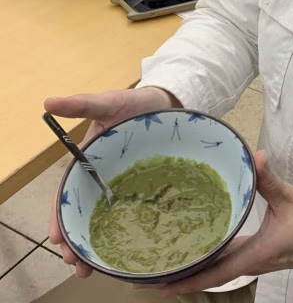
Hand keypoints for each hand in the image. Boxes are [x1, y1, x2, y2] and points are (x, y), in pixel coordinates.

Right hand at [44, 86, 180, 277]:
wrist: (167, 102)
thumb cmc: (134, 102)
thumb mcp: (108, 101)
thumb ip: (82, 104)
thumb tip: (49, 103)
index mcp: (89, 159)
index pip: (69, 192)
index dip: (61, 214)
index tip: (57, 238)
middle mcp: (103, 175)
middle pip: (86, 210)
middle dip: (78, 238)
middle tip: (77, 264)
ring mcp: (125, 181)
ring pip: (107, 215)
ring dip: (99, 240)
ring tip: (94, 268)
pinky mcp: (145, 184)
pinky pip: (135, 208)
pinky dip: (127, 227)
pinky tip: (128, 248)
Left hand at [160, 150, 292, 297]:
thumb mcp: (292, 198)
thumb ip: (270, 179)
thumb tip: (255, 155)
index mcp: (259, 253)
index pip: (217, 273)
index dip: (189, 280)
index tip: (162, 284)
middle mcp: (254, 261)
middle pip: (212, 275)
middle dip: (184, 276)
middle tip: (154, 270)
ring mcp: (258, 259)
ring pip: (221, 269)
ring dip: (197, 268)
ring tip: (171, 259)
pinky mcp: (263, 253)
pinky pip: (232, 260)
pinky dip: (213, 258)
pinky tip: (204, 246)